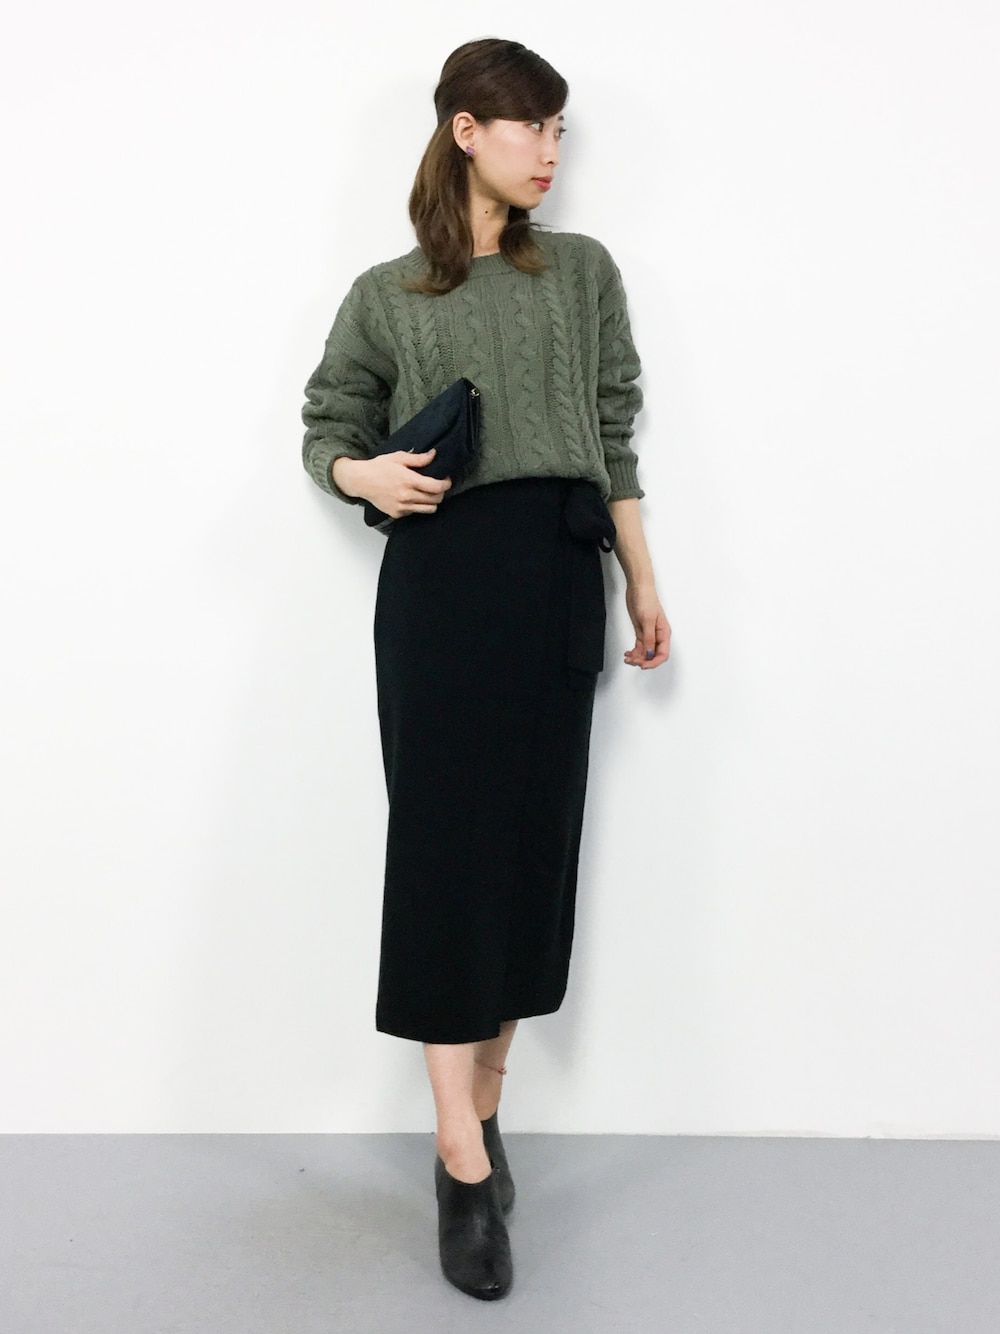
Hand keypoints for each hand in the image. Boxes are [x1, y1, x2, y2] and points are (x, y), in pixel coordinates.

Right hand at [333, 450, 451, 516]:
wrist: (361, 481)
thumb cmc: (379, 467)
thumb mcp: (398, 457)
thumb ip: (418, 458)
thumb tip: (434, 455)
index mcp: (409, 480)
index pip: (436, 487)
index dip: (446, 484)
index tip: (446, 480)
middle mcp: (406, 496)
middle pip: (436, 500)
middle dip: (441, 492)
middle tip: (437, 486)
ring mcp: (402, 507)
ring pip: (429, 509)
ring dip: (432, 502)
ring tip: (427, 493)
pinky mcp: (397, 514)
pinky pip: (415, 512)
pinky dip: (418, 506)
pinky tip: (412, 497)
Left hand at [623, 583, 670, 668]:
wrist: (638, 588)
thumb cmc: (646, 599)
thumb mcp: (648, 620)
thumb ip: (649, 639)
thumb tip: (650, 654)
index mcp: (664, 633)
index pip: (662, 654)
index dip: (654, 662)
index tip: (643, 665)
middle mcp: (658, 636)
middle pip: (653, 656)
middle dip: (643, 661)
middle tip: (633, 661)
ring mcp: (649, 634)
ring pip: (645, 652)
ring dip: (637, 658)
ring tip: (628, 658)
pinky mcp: (641, 631)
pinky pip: (639, 647)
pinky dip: (634, 652)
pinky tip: (628, 654)